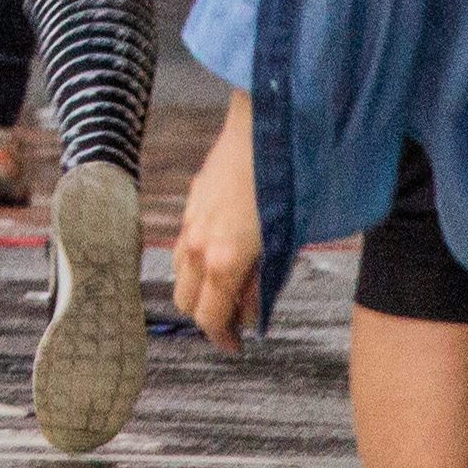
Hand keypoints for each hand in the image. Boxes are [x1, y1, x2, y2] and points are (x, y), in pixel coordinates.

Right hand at [172, 98, 262, 349]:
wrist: (269, 122)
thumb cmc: (288, 179)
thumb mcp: (286, 243)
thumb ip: (264, 282)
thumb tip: (252, 310)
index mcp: (225, 260)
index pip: (210, 318)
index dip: (223, 339)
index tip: (237, 346)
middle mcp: (200, 244)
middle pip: (185, 302)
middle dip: (208, 317)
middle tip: (236, 320)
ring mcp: (191, 220)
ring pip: (179, 272)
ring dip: (199, 287)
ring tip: (229, 287)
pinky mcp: (193, 199)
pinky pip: (184, 242)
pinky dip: (197, 259)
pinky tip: (222, 251)